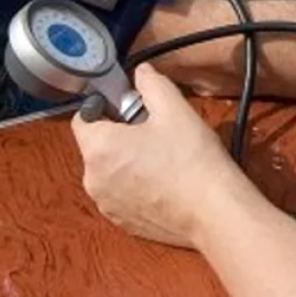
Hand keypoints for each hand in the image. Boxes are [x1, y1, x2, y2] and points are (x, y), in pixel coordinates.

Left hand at [70, 64, 260, 248]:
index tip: (130, 107)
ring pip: (108, 171)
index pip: (82, 118)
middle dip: (118, 135)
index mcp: (98, 147)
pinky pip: (119, 194)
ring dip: (125, 161)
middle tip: (153, 131)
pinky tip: (163, 182)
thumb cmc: (192, 158)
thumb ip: (151, 84)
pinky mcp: (122, 224)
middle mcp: (92, 179)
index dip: (104, 107)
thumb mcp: (174, 109)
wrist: (212, 212)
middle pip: (95, 146)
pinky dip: (133, 186)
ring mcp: (106, 205)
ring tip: (162, 158)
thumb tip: (141, 72)